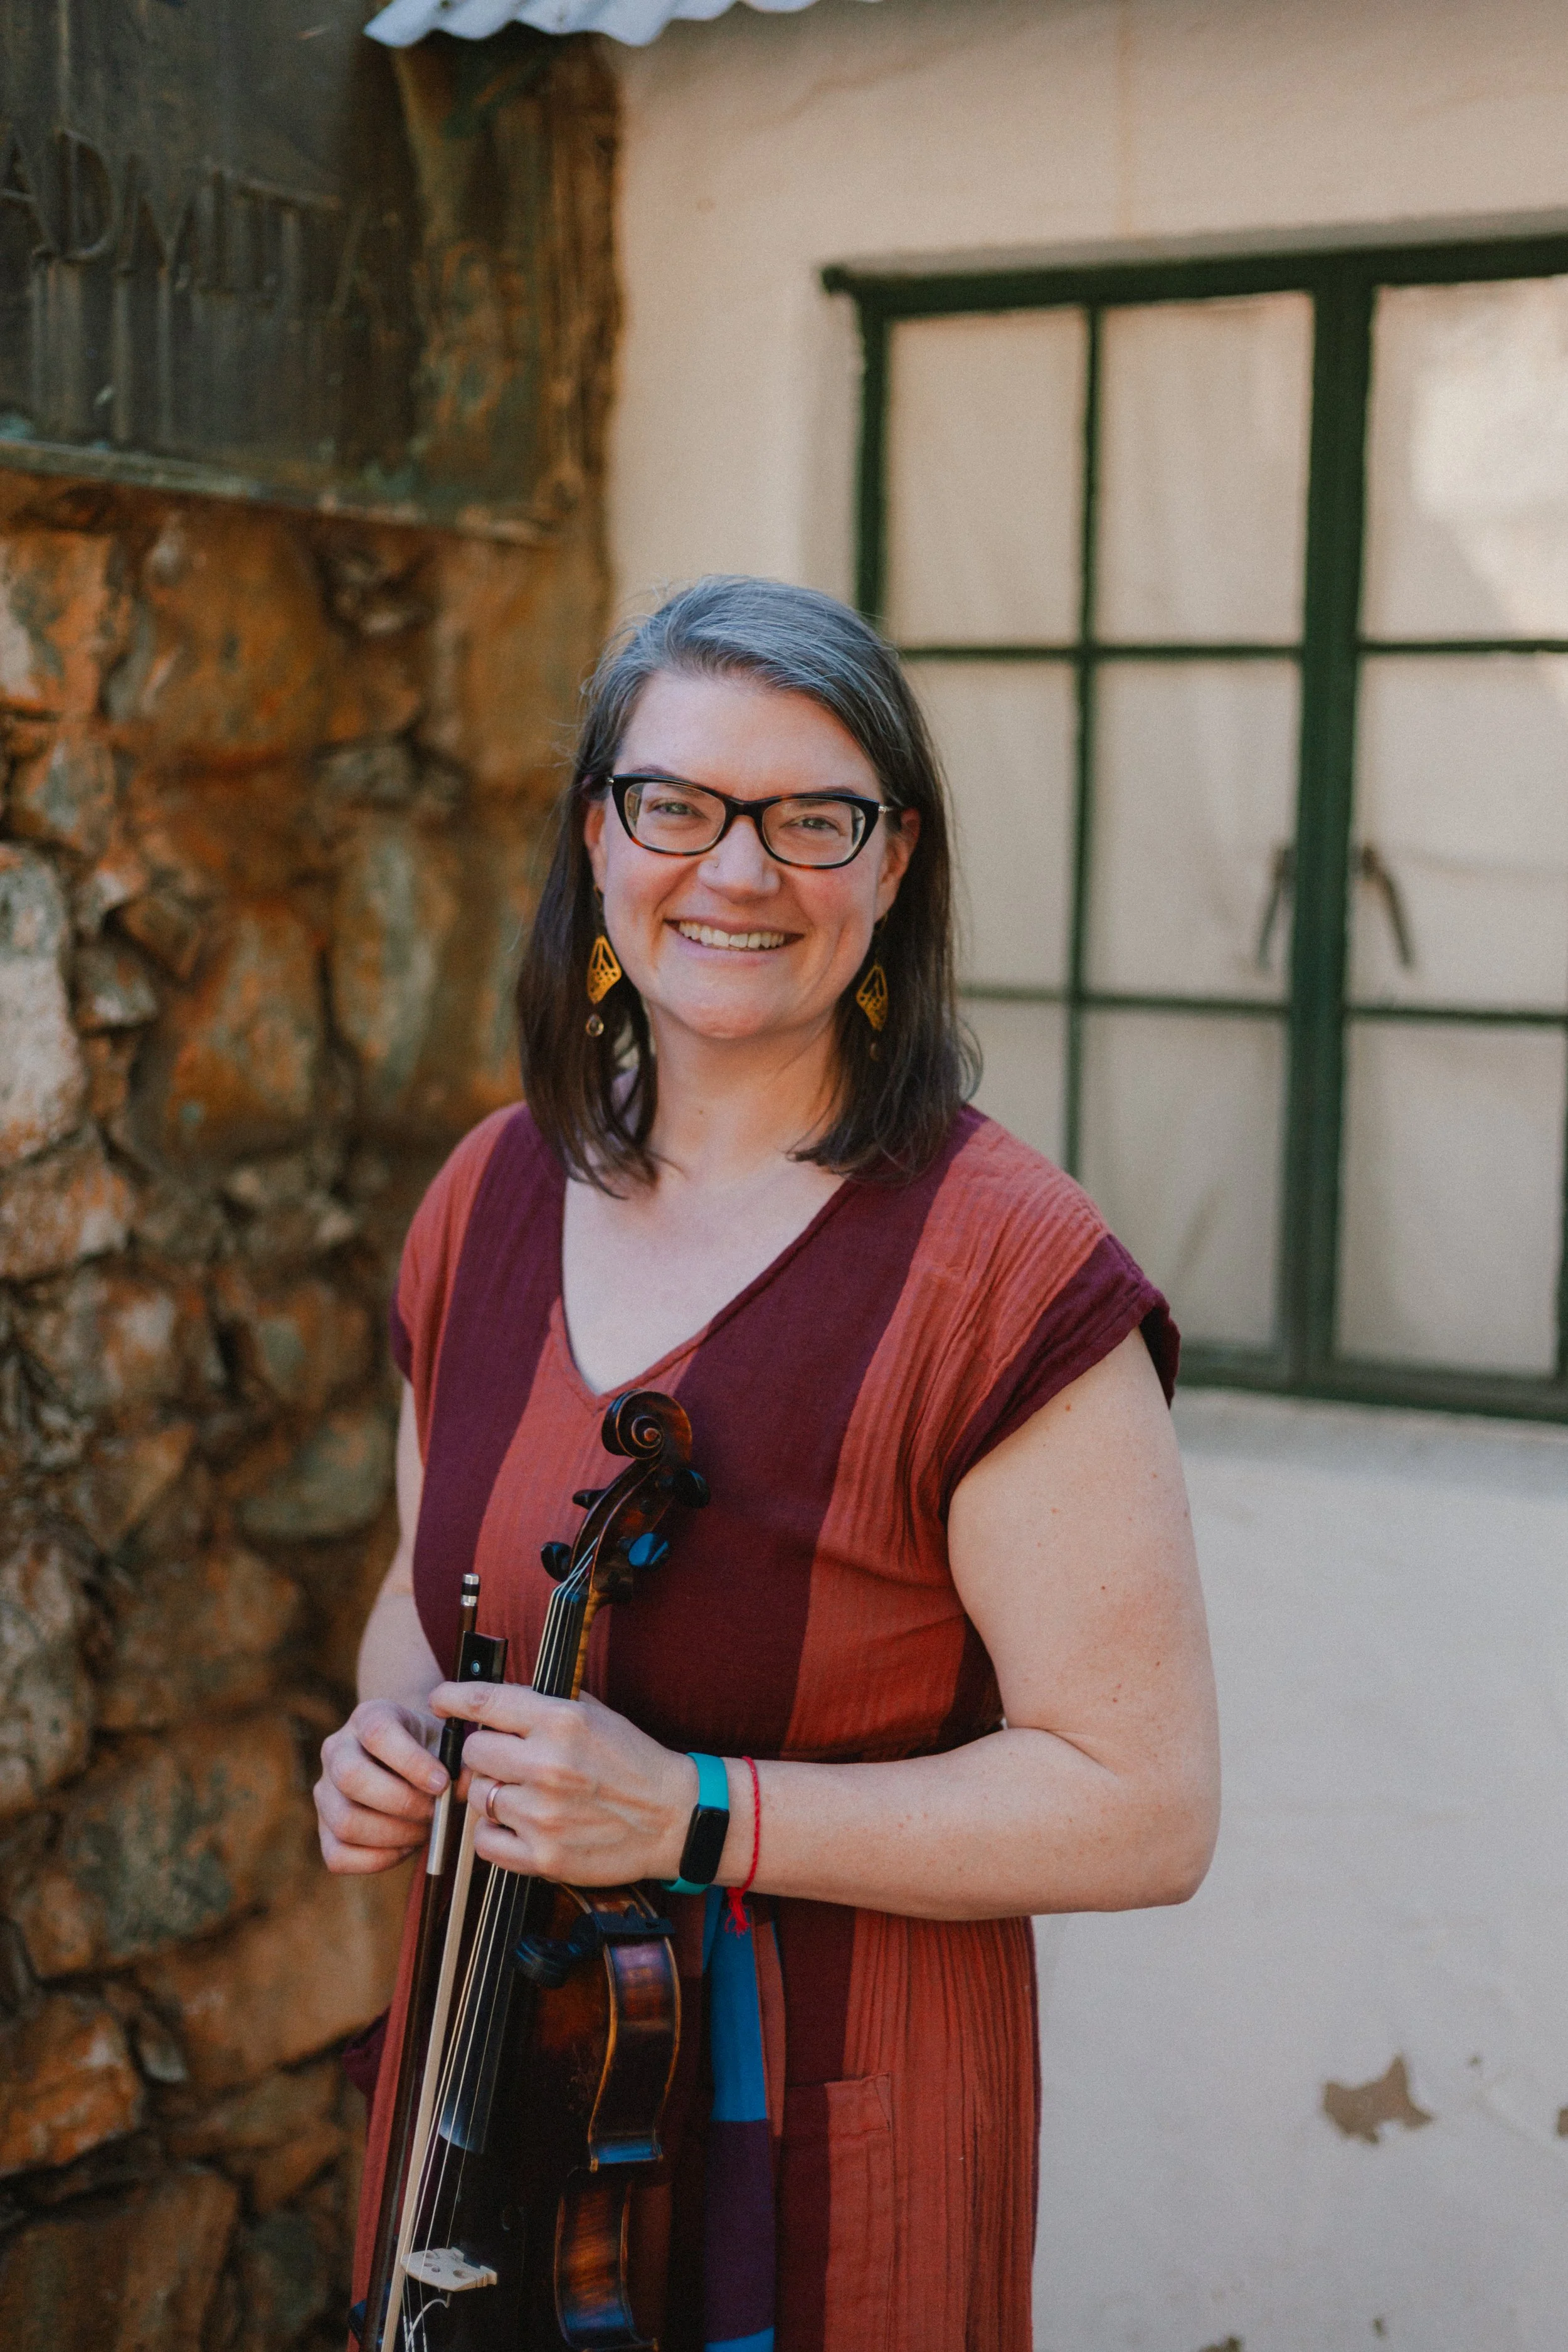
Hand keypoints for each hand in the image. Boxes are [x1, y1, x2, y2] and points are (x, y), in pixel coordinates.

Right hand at [315, 1698, 448, 1874]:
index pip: (378, 1734)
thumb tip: (464, 1789)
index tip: (442, 1783)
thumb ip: (458, 1763)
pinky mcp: (323, 1830)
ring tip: (424, 1830)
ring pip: (346, 1821)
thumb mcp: (445, 1743)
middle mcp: (336, 1749)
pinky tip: (404, 1846)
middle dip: (402, 1803)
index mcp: (368, 1717)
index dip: (412, 1763)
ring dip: (394, 1834)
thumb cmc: (429, 1750)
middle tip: (434, 1813)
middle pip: (352, 1778)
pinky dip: (378, 1859)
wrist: (406, 1758)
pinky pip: (339, 1856)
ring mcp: (325, 1791)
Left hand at [430, 1680, 699, 1886]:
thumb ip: (543, 1705)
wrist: (673, 1817)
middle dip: (484, 1754)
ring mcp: (543, 1815)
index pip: (484, 1702)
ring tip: (523, 1794)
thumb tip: (490, 1700)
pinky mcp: (543, 1858)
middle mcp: (548, 1765)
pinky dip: (495, 1833)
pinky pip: (485, 1842)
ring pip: (478, 1796)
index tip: (440, 1701)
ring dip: (492, 1794)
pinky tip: (519, 1824)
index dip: (452, 1698)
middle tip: (505, 1760)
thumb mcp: (595, 1714)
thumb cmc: (633, 1762)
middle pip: (472, 1752)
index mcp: (562, 1721)